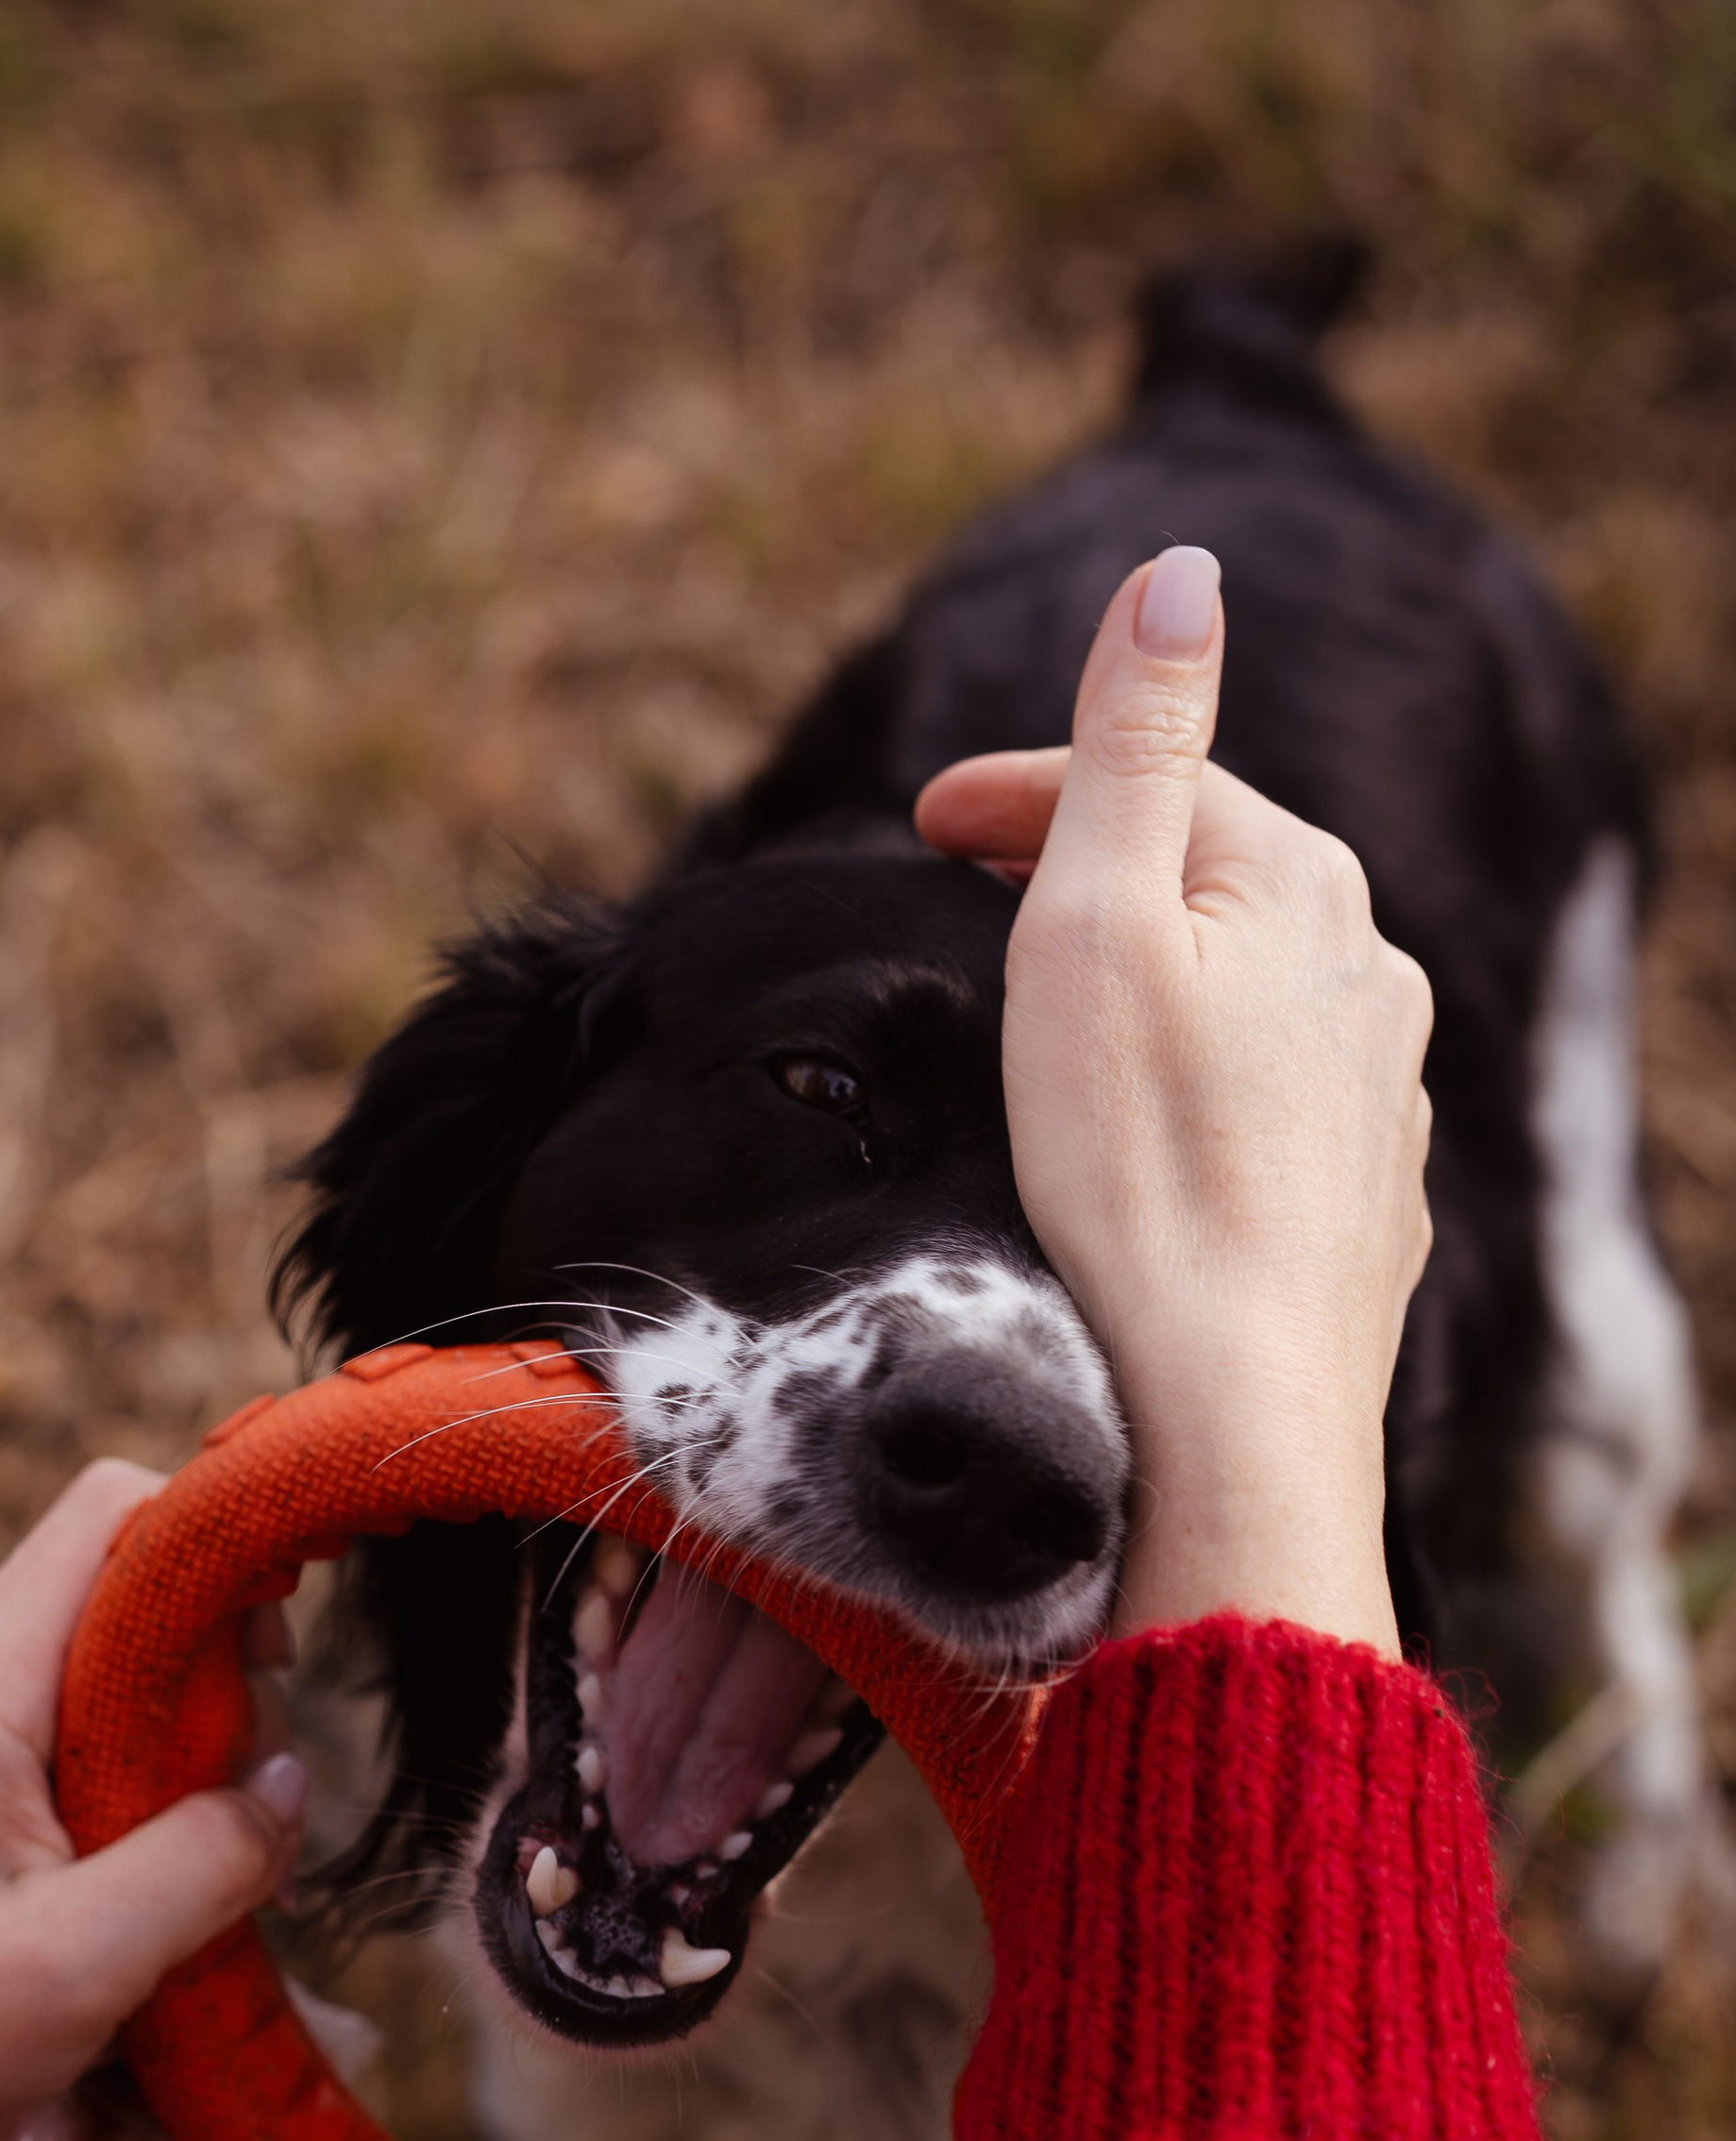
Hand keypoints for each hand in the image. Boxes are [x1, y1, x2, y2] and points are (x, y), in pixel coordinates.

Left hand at [0, 1462, 305, 2140]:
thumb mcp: (79, 1963)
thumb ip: (203, 1862)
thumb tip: (288, 1787)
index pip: (115, 1511)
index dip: (217, 1546)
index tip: (273, 1663)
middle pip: (143, 1588)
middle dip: (227, 1674)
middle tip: (248, 1793)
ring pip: (138, 1675)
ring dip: (204, 1752)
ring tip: (217, 1864)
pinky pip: (112, 1747)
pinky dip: (166, 1800)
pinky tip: (176, 1893)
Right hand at [915, 546, 1432, 1656]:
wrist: (1231, 1413)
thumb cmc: (1139, 1172)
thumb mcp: (1099, 923)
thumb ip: (1134, 743)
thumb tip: (1180, 567)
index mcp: (1302, 886)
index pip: (1148, 784)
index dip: (1018, 792)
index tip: (918, 828)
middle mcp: (1372, 975)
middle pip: (1205, 885)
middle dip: (1090, 880)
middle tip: (973, 907)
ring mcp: (1383, 1100)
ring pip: (1247, 1000)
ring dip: (1150, 992)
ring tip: (1050, 1033)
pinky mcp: (1368, 1211)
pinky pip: (1270, 1109)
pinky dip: (1196, 1096)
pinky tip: (1141, 1147)